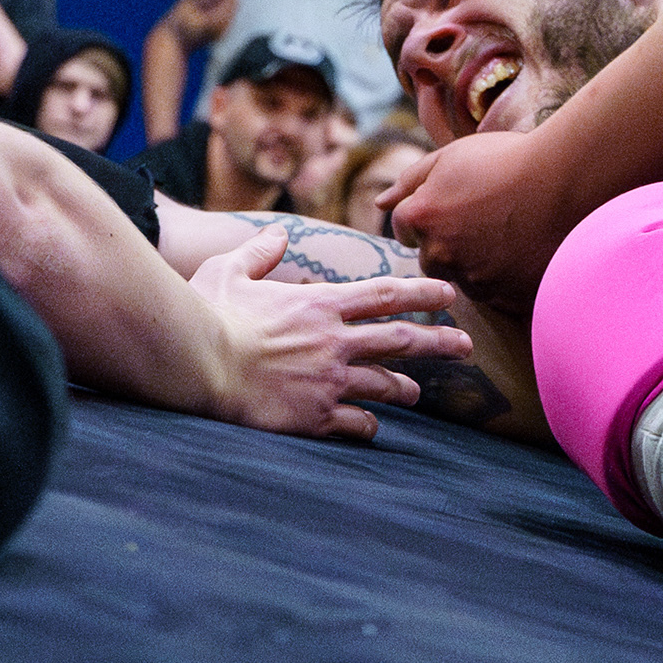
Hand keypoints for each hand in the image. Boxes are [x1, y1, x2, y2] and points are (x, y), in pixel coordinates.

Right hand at [185, 229, 463, 440]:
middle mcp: (335, 341)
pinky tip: (368, 427)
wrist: (196, 365)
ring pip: (386, 384)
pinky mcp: (316, 416)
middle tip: (466, 346)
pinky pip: (357, 423)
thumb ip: (258, 253)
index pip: (387, 294)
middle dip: (440, 342)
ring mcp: (329, 380)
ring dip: (406, 388)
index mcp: (320, 304)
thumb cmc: (207, 316)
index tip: (451, 295)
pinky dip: (367, 425)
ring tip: (416, 393)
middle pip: (403, 340)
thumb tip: (277, 236)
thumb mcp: (229, 271)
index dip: (424, 293)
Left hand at [384, 128, 560, 325]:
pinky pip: (497, 295)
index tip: (455, 204)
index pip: (404, 228)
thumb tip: (379, 203)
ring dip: (476, 263)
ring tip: (508, 234)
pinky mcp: (506, 296)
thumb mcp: (451, 156)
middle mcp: (440, 253)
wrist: (567, 178)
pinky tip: (523, 252)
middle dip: (447, 244)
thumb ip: (410, 181)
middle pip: (430, 259)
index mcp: (421, 217)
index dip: (428, 213)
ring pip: (463, 279)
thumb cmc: (508, 159)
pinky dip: (505, 279)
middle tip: (483, 220)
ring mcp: (475, 278)